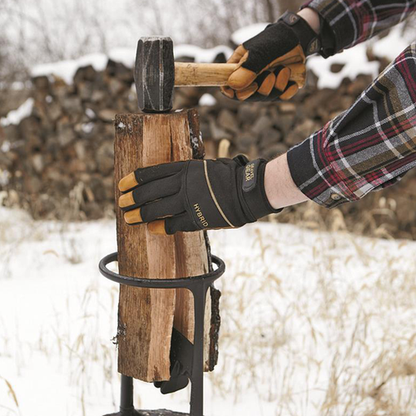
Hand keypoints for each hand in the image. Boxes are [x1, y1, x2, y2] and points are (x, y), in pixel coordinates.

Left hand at [118, 155, 281, 234]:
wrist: (248, 191)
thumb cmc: (230, 176)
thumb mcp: (206, 166)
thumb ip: (188, 173)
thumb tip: (173, 179)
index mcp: (185, 168)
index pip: (153, 173)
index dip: (135, 179)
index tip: (122, 185)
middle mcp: (183, 184)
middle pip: (150, 191)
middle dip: (132, 198)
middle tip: (121, 203)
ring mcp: (189, 202)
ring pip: (157, 209)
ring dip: (140, 214)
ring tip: (128, 218)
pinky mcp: (197, 218)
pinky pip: (173, 224)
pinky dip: (161, 227)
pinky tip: (152, 228)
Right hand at [222, 11, 320, 101]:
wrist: (298, 38)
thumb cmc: (275, 40)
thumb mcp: (261, 52)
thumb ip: (248, 68)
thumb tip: (233, 85)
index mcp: (237, 67)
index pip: (227, 87)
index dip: (236, 92)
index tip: (252, 85)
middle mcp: (248, 78)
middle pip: (246, 97)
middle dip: (262, 89)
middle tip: (271, 75)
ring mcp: (263, 84)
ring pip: (264, 98)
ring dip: (277, 86)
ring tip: (284, 69)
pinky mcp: (278, 88)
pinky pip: (280, 98)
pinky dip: (287, 91)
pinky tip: (292, 82)